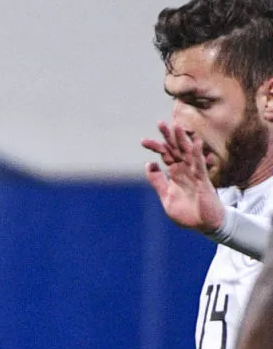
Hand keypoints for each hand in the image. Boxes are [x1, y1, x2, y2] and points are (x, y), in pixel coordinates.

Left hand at [143, 120, 225, 234]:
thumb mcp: (166, 196)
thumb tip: (148, 165)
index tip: (143, 141)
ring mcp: (195, 174)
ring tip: (177, 125)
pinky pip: (200, 165)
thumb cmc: (187, 212)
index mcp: (176, 174)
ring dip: (183, 140)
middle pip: (176, 150)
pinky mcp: (204, 181)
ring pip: (188, 153)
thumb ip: (158, 181)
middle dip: (168, 137)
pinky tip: (195, 142)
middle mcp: (185, 171)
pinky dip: (197, 154)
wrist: (204, 225)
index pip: (166, 156)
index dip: (156, 148)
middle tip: (160, 123)